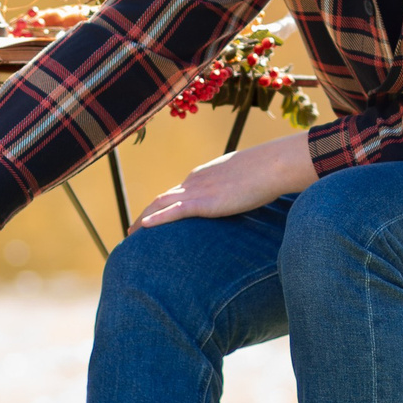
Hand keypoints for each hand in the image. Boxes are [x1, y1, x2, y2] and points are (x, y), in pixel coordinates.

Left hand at [136, 131, 318, 228]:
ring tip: (130, 236)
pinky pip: (173, 212)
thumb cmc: (266, 173)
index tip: (150, 220)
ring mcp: (197, 191)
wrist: (272, 165)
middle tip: (132, 231)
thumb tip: (242, 199)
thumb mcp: (244, 180)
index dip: (160, 208)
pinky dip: (156, 220)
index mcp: (202, 176)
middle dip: (144, 215)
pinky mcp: (205, 202)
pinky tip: (143, 228)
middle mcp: (194, 181)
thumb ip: (235, 189)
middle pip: (161, 199)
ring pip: (160, 205)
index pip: (175, 193)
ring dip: (143, 220)